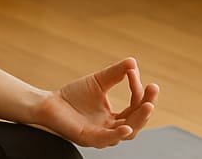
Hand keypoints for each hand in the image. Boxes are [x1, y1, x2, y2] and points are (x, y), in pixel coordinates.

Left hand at [31, 57, 159, 148]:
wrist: (48, 104)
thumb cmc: (73, 96)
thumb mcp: (98, 82)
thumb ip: (115, 74)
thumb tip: (133, 62)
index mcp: (115, 118)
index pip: (135, 106)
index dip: (138, 90)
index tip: (133, 71)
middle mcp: (111, 129)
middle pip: (136, 121)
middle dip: (146, 106)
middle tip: (153, 89)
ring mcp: (101, 135)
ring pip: (127, 132)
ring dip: (139, 119)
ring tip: (147, 105)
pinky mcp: (89, 138)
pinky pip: (107, 139)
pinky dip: (118, 134)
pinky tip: (126, 126)